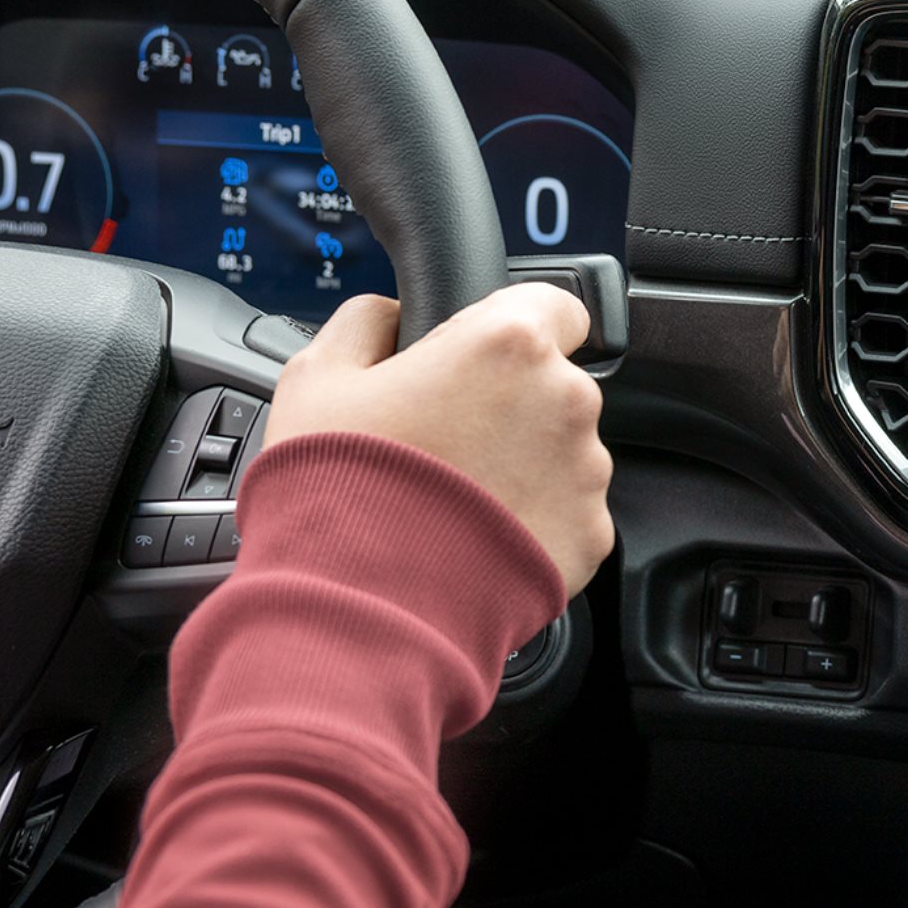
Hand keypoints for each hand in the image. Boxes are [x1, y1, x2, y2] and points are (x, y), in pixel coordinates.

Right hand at [264, 287, 613, 595]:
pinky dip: (531, 521)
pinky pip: (567, 513)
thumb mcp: (317, 376)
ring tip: (452, 498)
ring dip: (521, 465)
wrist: (363, 602)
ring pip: (561, 451)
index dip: (514, 325)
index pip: (553, 305)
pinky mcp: (591, 534)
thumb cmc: (339, 487)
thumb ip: (365, 323)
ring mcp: (586, 472)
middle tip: (442, 441)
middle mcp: (565, 400)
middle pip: (551, 385)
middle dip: (507, 405)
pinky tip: (474, 537)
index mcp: (508, 344)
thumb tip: (389, 316)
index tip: (483, 354)